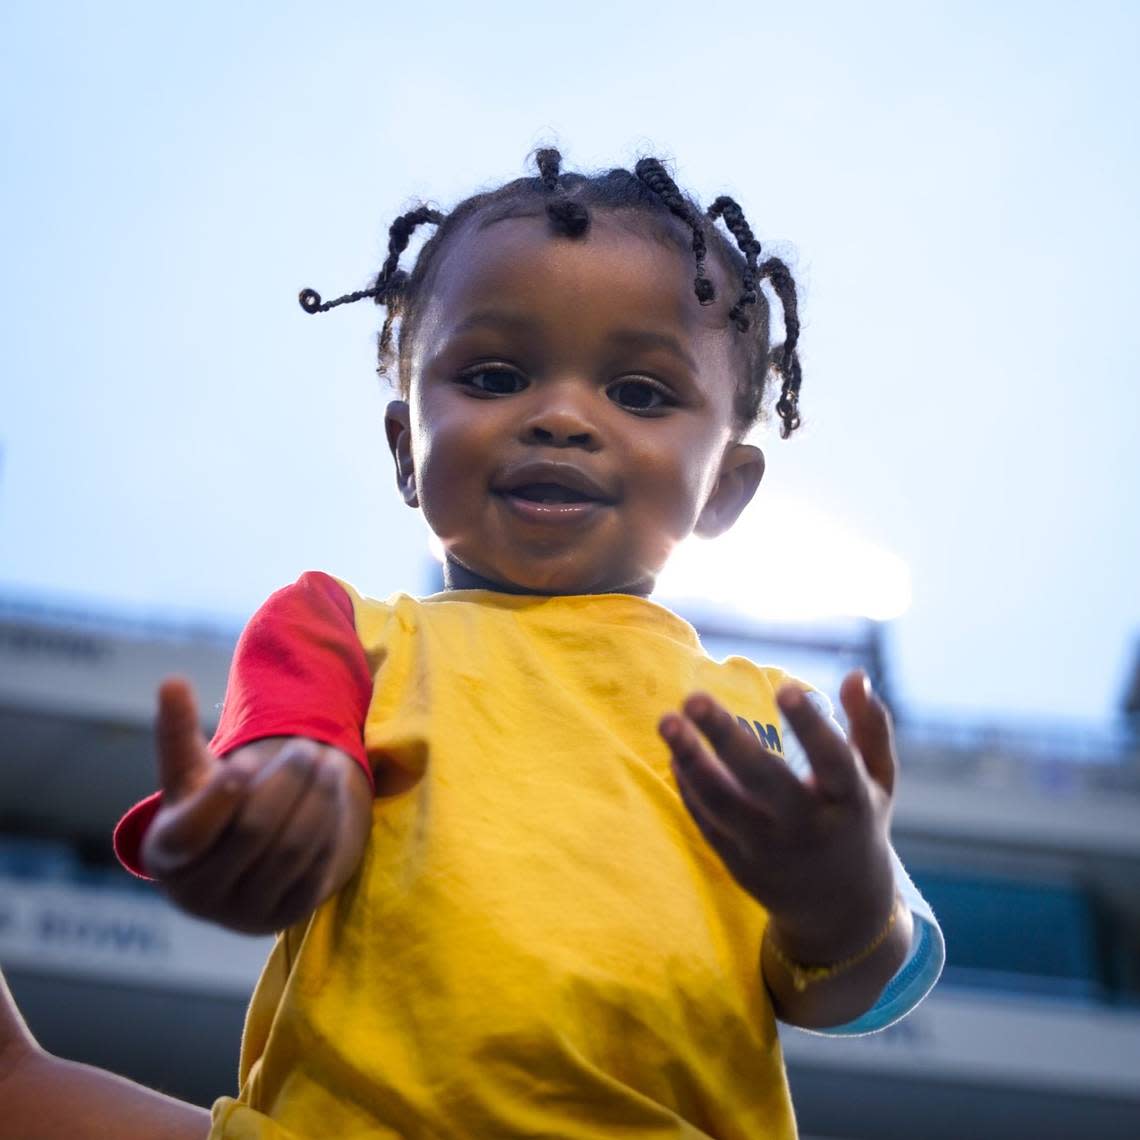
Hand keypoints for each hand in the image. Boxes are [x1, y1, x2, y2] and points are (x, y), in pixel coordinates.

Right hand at [140, 678, 371, 934]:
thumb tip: (171, 680)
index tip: (246, 759)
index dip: (221, 796)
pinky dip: (330, 827)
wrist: (243, 862)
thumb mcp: (191, 774)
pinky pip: (316, 868)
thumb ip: (178, 732)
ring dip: (318, 799)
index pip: (193, 832)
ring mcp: (244, 912)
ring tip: (332, 762)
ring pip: (292, 849)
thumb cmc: (211, 806)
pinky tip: (334, 793)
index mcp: (167, 856)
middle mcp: (200, 895)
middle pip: (254, 832)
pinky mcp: (287, 916)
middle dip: (286, 783)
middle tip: (308, 746)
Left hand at [659, 671, 897, 958]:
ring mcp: (770, 850)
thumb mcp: (879, 781)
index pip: (834, 761)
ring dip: (691, 761)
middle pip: (764, 780)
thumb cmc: (857, 824)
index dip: (812, 727)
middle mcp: (809, 828)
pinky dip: (689, 788)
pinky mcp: (739, 864)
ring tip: (666, 722)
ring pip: (722, 804)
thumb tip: (855, 674)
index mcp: (851, 803)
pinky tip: (675, 753)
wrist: (840, 913)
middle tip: (692, 697)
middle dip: (725, 737)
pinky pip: (708, 822)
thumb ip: (871, 726)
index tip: (785, 688)